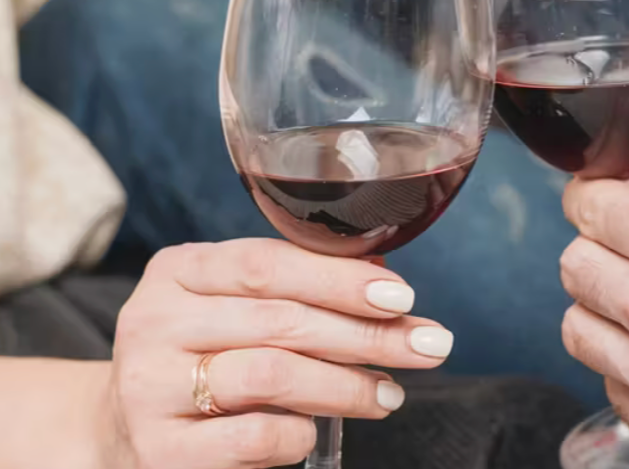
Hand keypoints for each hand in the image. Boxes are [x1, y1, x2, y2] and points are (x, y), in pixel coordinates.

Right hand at [99, 239, 453, 468]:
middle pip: (281, 318)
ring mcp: (149, 386)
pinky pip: (251, 439)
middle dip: (366, 334)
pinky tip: (316, 431)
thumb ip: (295, 289)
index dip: (343, 278)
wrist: (118, 425)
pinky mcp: (158, 450)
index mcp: (179, 268)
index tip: (404, 297)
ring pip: (271, 375)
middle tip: (425, 347)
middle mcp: (156, 319)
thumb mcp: (230, 303)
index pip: (270, 262)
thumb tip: (390, 294)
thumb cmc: (202, 350)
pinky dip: (297, 434)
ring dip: (345, 385)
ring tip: (389, 393)